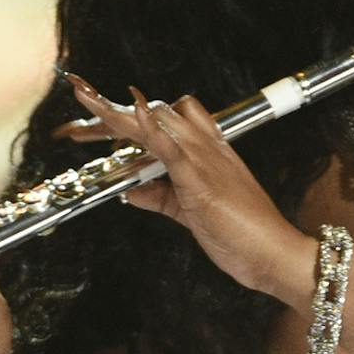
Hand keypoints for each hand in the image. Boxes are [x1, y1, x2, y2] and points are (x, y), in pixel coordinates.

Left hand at [55, 75, 312, 299]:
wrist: (275, 254)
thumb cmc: (243, 236)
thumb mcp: (191, 215)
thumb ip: (161, 198)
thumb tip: (131, 192)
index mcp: (207, 153)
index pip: (165, 118)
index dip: (128, 114)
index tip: (94, 118)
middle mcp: (206, 147)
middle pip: (153, 112)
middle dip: (110, 110)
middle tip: (78, 100)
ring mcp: (203, 160)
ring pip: (155, 121)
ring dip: (115, 112)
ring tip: (83, 98)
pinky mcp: (199, 179)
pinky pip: (170, 146)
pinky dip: (149, 128)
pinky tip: (131, 109)